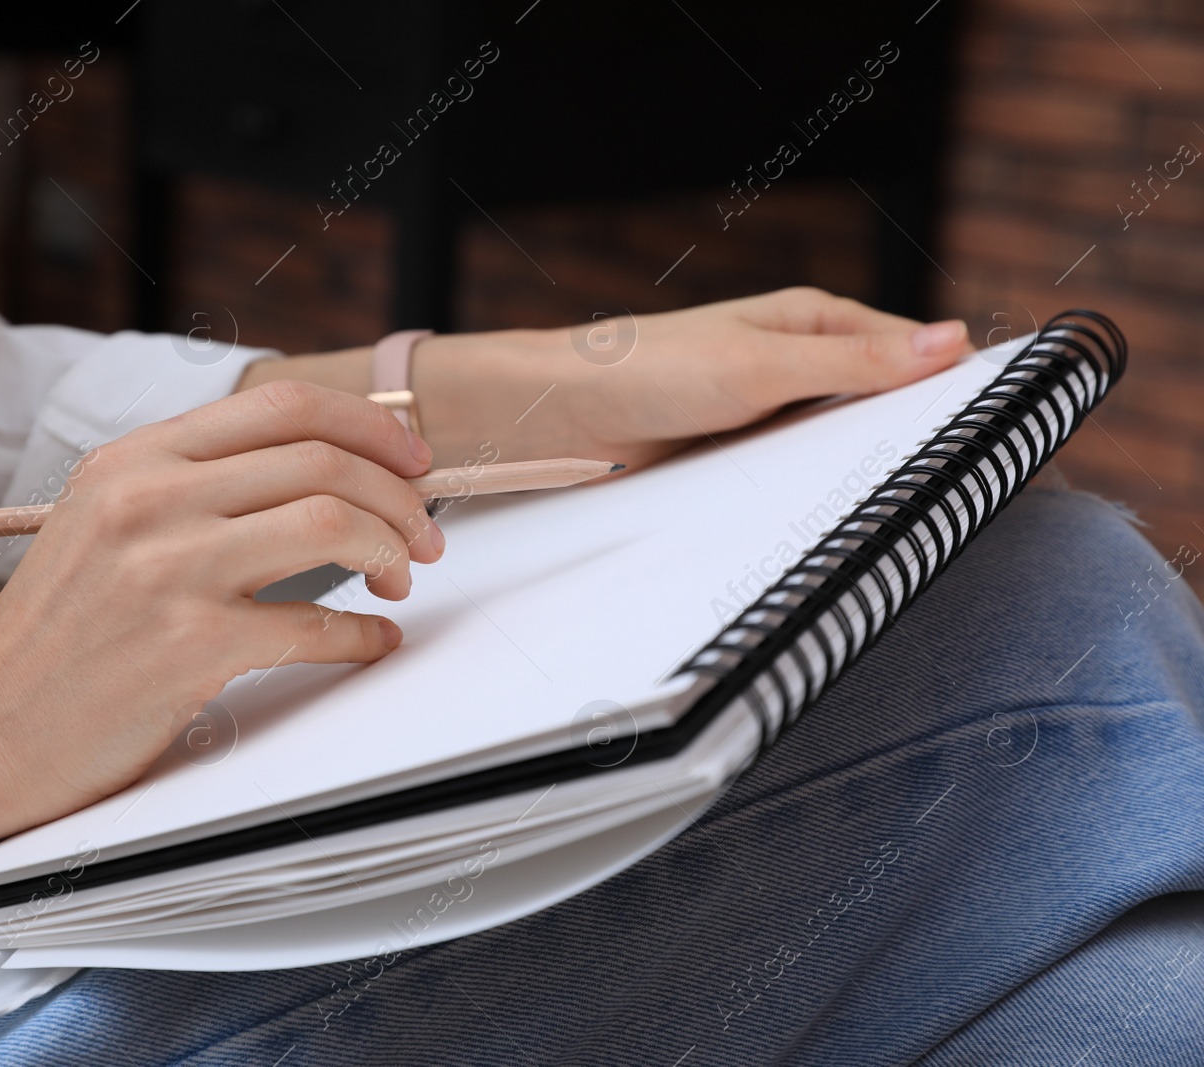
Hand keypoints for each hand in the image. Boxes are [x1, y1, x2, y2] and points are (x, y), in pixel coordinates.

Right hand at [0, 381, 444, 838]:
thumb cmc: (53, 635)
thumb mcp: (101, 522)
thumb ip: (191, 486)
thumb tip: (316, 473)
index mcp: (134, 459)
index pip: (282, 406)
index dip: (368, 428)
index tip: (409, 464)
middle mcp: (149, 499)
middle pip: (321, 460)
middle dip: (399, 498)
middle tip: (425, 537)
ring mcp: (167, 570)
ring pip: (330, 521)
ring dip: (392, 549)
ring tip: (401, 579)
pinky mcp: (187, 647)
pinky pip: (315, 626)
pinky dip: (363, 635)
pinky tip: (372, 642)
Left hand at [409, 287, 970, 468]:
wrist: (561, 418)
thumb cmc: (648, 369)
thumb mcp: (761, 365)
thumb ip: (852, 360)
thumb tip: (950, 341)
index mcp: (811, 321)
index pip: (909, 348)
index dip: (952, 384)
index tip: (1002, 423)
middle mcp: (794, 362)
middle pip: (877, 401)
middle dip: (908, 436)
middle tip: (951, 481)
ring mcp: (768, 411)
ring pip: (836, 443)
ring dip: (856, 469)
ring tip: (898, 507)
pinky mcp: (739, 453)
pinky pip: (793, 475)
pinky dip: (812, 489)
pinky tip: (829, 517)